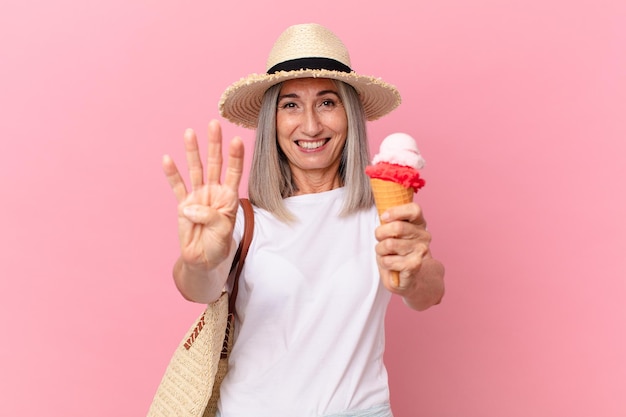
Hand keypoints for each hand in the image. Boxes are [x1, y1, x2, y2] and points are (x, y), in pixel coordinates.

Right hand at [162, 120, 243, 270]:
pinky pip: (177, 187)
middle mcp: (214, 192)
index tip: (237, 140)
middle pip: (214, 163)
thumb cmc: (218, 245)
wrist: (203, 259)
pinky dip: (172, 174)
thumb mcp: (222, 232)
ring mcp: (198, 196)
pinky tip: (167, 159)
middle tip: (214, 123)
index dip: (236, 156)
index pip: (234, 172)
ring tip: (190, 133)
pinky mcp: (183, 205)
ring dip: (192, 151)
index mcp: (229, 198)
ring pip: (195, 169)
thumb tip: (190, 207)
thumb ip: (210, 217)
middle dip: (214, 144)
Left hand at [374, 202, 431, 293]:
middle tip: (381, 240)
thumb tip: (383, 215)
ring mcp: (420, 251)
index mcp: (419, 223)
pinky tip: (391, 265)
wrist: (411, 278)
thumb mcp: (393, 233)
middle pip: (397, 227)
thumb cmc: (397, 252)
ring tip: (387, 254)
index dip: (396, 211)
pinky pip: (388, 260)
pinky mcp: (414, 265)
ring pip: (389, 244)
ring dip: (380, 250)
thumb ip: (391, 222)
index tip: (384, 217)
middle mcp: (423, 236)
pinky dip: (383, 263)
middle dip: (380, 234)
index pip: (414, 210)